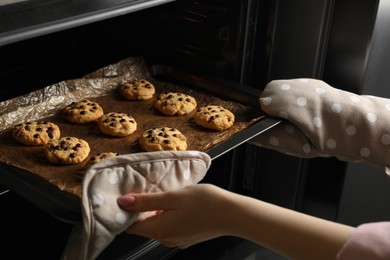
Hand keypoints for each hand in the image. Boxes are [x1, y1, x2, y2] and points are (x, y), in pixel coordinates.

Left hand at [117, 184, 234, 248]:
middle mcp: (165, 239)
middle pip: (145, 226)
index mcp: (159, 229)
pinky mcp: (187, 238)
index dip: (126, 212)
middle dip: (144, 210)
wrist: (232, 214)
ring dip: (158, 212)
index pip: (131, 226)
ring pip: (159, 225)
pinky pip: (171, 227)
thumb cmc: (204, 202)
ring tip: (166, 195)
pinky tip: (179, 204)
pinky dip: (170, 216)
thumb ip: (146, 201)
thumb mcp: (172, 197)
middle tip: (150, 190)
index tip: (128, 196)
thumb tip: (122, 202)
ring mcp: (177, 241)